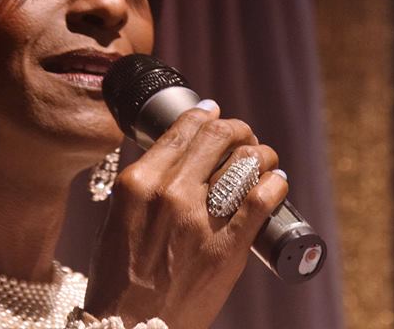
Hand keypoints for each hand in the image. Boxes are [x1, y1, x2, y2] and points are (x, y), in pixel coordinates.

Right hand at [83, 102, 288, 328]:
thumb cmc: (118, 281)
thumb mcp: (117, 219)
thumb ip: (144, 186)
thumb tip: (175, 160)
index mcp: (138, 183)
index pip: (182, 130)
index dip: (205, 115)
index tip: (214, 113)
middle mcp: (170, 193)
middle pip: (218, 136)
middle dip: (236, 129)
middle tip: (242, 136)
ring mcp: (200, 220)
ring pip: (245, 160)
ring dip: (259, 153)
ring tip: (262, 159)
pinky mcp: (228, 248)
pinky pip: (260, 200)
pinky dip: (274, 183)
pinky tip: (275, 181)